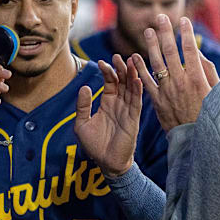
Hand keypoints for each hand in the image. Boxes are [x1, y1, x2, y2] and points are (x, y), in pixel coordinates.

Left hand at [74, 54, 142, 177]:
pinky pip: (136, 103)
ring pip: (131, 89)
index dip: (107, 72)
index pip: (110, 82)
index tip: (102, 61)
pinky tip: (137, 80)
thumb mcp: (82, 123)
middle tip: (118, 56)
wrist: (106, 163)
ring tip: (130, 62)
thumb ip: (83, 105)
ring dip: (131, 75)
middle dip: (121, 69)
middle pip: (122, 82)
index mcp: (108, 103)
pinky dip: (137, 91)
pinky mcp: (133, 119)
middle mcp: (119, 104)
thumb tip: (84, 87)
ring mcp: (127, 111)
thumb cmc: (94, 145)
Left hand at [132, 15, 219, 131]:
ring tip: (147, 31)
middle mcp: (180, 81)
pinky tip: (133, 56)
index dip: (186, 33)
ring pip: (156, 63)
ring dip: (151, 45)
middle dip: (165, 32)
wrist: (195, 139)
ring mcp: (167, 90)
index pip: (190, 49)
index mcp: (197, 78)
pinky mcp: (156, 100)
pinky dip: (139, 68)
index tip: (183, 20)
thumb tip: (197, 53)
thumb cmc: (210, 115)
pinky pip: (145, 81)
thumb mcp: (216, 92)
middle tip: (160, 17)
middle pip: (171, 52)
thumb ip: (208, 71)